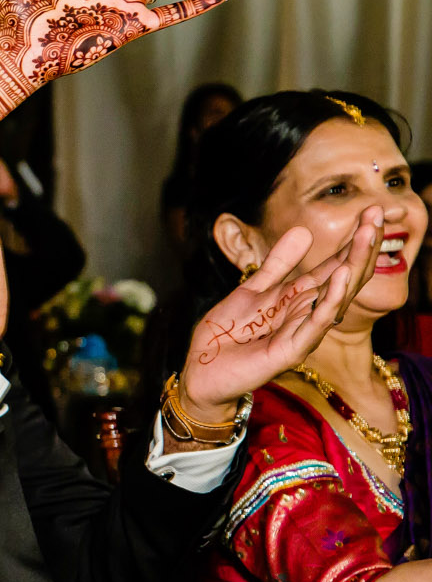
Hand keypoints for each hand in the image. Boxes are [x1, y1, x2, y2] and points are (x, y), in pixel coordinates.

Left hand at [180, 209, 380, 420]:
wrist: (202, 370)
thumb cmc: (228, 334)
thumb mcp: (253, 289)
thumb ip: (278, 264)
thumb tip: (303, 230)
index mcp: (300, 298)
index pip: (336, 265)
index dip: (353, 240)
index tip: (371, 211)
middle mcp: (308, 314)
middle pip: (345, 277)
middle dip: (362, 246)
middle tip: (378, 215)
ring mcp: (303, 332)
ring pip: (338, 297)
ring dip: (353, 265)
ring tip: (366, 236)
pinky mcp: (292, 350)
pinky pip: (316, 323)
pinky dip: (330, 299)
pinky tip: (341, 275)